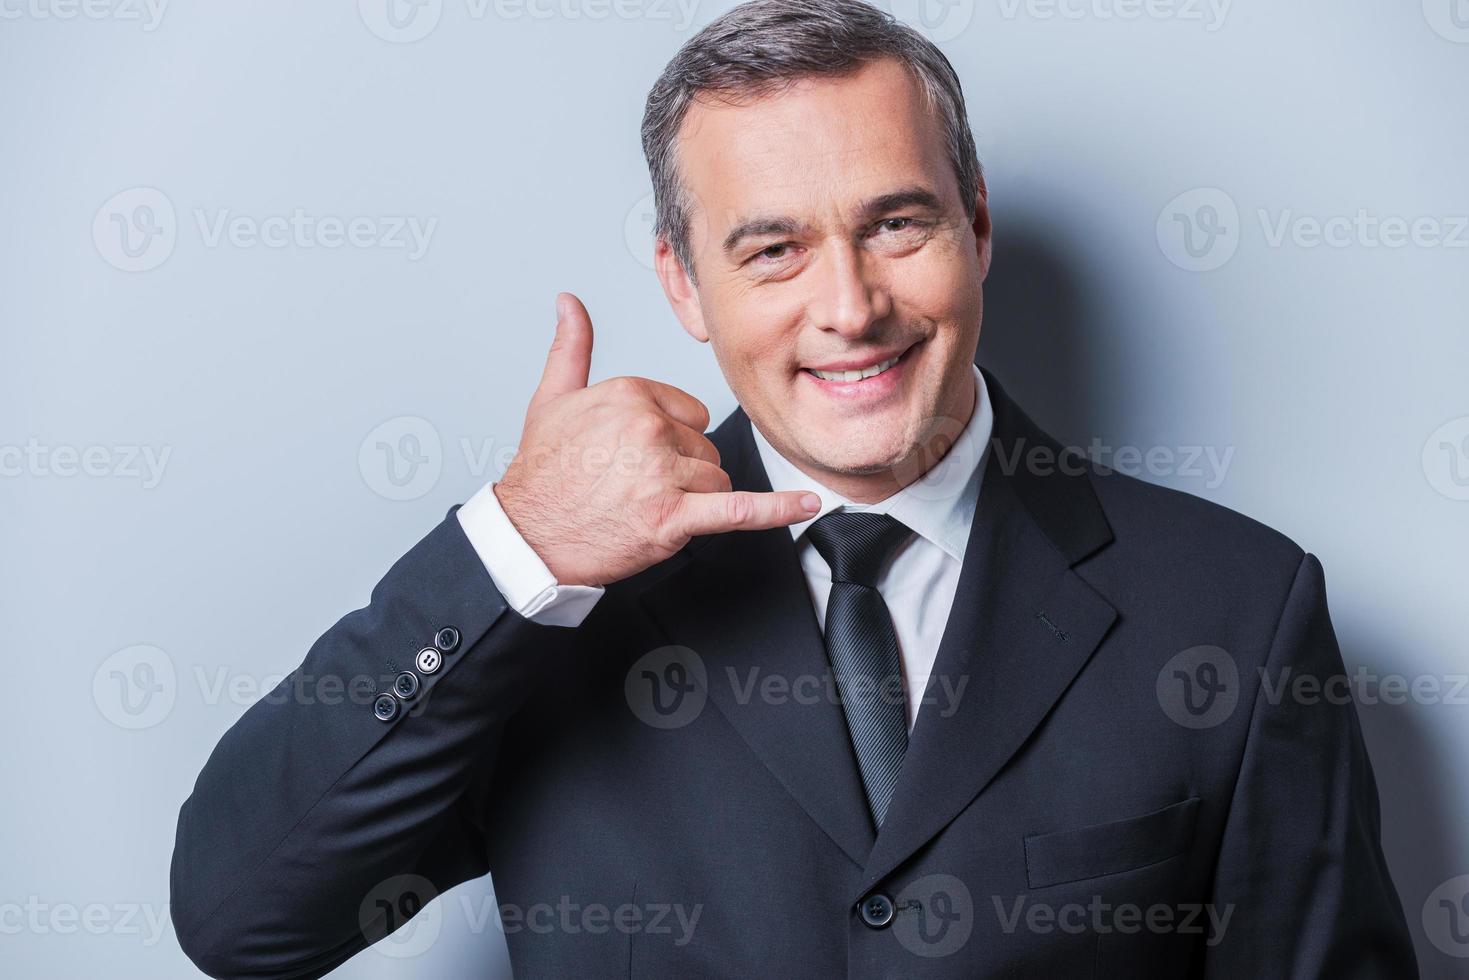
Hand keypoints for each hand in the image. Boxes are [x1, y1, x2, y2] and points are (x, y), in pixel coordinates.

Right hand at [494, 292, 820, 585]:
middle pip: (706, 448)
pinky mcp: (671, 518)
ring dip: (693, 501)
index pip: (691, 412)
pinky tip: (806, 504)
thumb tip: (570, 302)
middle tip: (634, 486)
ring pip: (716, 481)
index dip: (671, 438)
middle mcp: (649, 429)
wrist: (527, 535)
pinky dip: (776, 510)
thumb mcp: (552, 397)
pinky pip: (737, 511)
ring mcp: (662, 474)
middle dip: (681, 472)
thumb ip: (573, 345)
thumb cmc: (542, 473)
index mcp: (631, 395)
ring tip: (643, 506)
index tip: (638, 454)